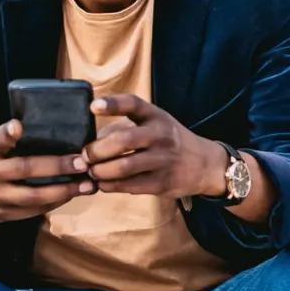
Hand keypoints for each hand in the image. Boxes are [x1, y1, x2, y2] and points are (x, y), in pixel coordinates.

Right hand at [0, 120, 92, 235]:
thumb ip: (5, 141)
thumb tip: (37, 126)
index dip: (6, 134)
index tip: (18, 125)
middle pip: (22, 170)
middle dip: (56, 166)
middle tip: (83, 162)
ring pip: (31, 197)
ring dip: (63, 191)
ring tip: (87, 185)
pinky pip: (31, 211)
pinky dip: (53, 204)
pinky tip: (71, 195)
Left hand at [75, 93, 226, 197]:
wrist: (204, 164)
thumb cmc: (168, 140)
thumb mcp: (154, 124)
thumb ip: (123, 128)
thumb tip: (89, 143)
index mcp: (155, 116)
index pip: (133, 104)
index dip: (112, 104)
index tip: (94, 107)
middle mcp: (160, 135)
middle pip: (122, 141)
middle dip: (96, 150)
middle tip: (85, 156)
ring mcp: (163, 160)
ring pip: (123, 167)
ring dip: (100, 171)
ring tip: (92, 172)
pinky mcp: (162, 183)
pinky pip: (129, 186)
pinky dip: (109, 185)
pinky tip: (103, 183)